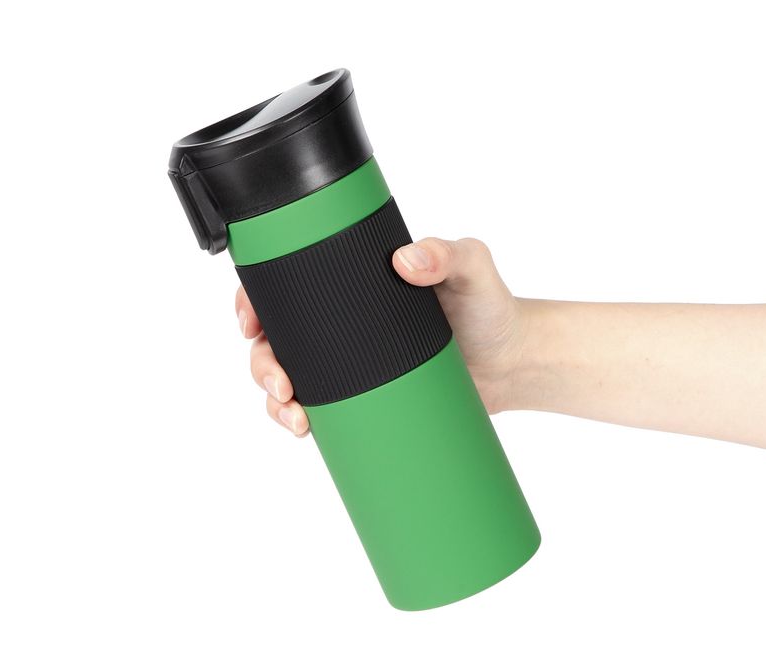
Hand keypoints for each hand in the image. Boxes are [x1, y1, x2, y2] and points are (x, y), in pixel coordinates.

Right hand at [235, 237, 525, 436]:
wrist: (515, 364)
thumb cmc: (491, 307)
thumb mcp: (471, 269)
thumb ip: (447, 253)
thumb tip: (407, 259)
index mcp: (352, 282)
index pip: (288, 286)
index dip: (254, 303)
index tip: (249, 321)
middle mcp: (343, 323)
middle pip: (277, 340)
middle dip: (261, 364)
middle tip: (282, 383)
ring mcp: (351, 365)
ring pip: (289, 380)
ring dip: (274, 401)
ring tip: (297, 419)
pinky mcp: (367, 399)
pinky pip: (320, 411)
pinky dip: (301, 422)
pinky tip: (305, 432)